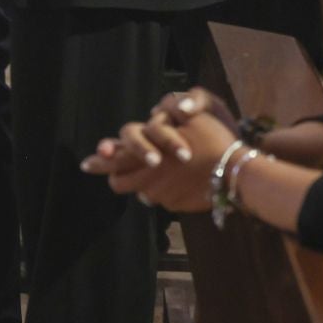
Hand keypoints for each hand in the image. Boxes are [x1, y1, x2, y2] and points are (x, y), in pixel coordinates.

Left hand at [84, 107, 235, 212]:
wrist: (236, 173)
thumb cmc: (213, 141)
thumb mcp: (190, 120)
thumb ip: (164, 122)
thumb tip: (153, 116)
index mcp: (147, 155)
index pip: (114, 160)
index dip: (101, 160)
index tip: (85, 164)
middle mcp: (148, 178)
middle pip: (119, 182)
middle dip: (116, 176)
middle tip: (116, 173)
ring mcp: (161, 195)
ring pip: (140, 193)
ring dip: (142, 184)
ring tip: (156, 174)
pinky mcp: (175, 206)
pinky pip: (163, 199)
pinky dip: (165, 192)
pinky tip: (180, 182)